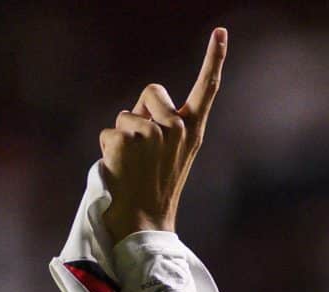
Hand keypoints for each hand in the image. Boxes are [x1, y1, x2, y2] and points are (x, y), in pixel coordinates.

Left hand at [100, 28, 227, 241]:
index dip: (215, 59)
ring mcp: (154, 131)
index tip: (221, 32)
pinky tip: (120, 170)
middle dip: (142, 110)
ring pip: (126, 114)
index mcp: (193, 132)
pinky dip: (108, 149)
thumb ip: (164, 127)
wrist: (145, 222)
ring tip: (132, 166)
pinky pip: (109, 132)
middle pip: (152, 91)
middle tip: (144, 151)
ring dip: (122, 136)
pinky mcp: (128, 136)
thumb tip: (138, 110)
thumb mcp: (172, 156)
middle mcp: (178, 127)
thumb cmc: (156, 191)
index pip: (207, 89)